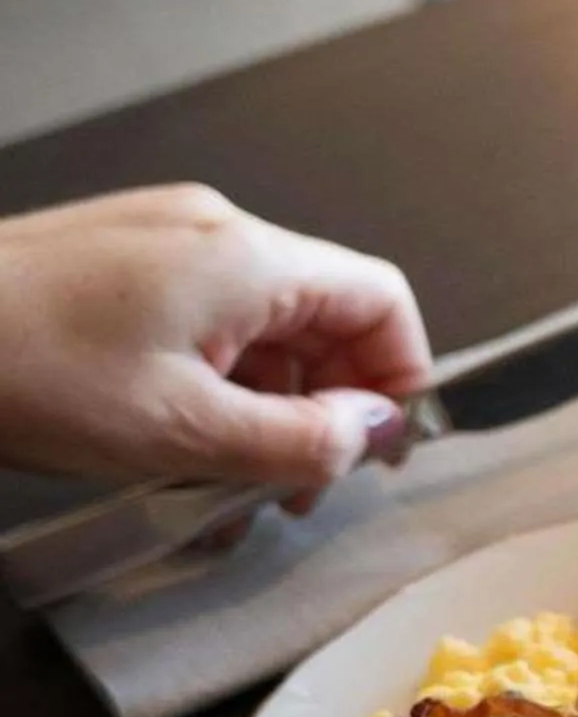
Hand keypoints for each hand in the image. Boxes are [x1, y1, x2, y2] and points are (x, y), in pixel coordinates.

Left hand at [0, 186, 429, 491]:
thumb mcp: (182, 433)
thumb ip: (301, 441)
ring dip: (265, 402)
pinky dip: (212, 379)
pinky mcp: (114, 260)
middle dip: (326, 405)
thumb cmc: (20, 369)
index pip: (381, 300)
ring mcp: (159, 239)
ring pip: (260, 322)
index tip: (379, 448)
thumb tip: (371, 434)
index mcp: (247, 257)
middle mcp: (213, 231)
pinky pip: (201, 318)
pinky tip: (173, 437)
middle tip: (295, 486)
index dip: (400, 378)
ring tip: (225, 476)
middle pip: (323, 313)